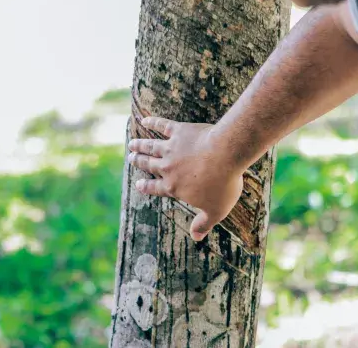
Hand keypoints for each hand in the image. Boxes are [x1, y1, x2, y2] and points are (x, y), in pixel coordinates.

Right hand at [128, 117, 243, 241]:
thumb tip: (196, 238)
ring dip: (140, 145)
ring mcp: (171, 148)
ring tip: (132, 143)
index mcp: (173, 187)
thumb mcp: (215, 211)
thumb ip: (203, 224)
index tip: (138, 184)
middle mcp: (167, 167)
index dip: (145, 186)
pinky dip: (153, 122)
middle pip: (149, 164)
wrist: (226, 155)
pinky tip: (145, 119)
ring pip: (150, 146)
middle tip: (131, 158)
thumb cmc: (222, 184)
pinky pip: (162, 125)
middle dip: (138, 162)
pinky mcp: (179, 131)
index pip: (155, 187)